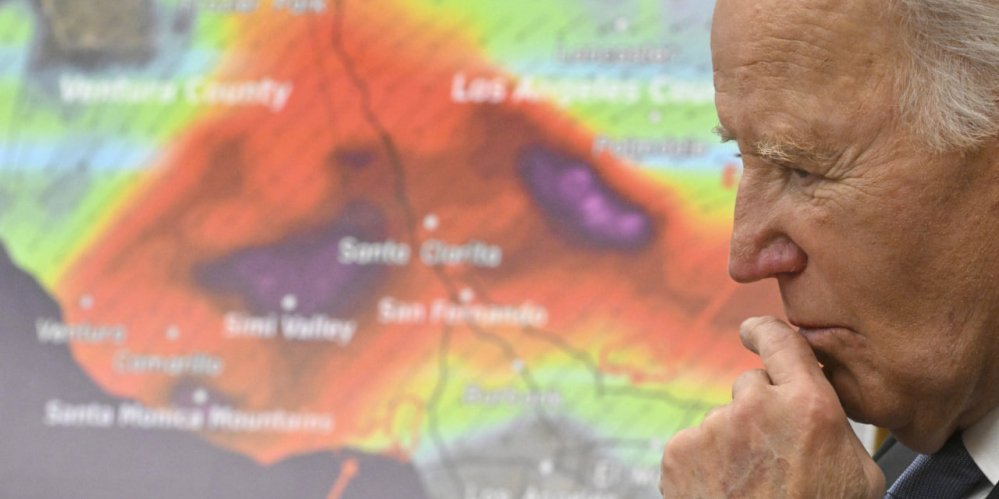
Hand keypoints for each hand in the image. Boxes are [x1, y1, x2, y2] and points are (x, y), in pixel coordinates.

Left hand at [658, 316, 884, 497]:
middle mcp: (755, 406)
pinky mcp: (679, 451)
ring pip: (722, 421)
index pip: (781, 342)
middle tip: (772, 458)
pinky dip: (705, 463)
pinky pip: (695, 444)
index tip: (753, 330)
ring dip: (732, 443)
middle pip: (750, 386)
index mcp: (808, 406)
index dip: (765, 331)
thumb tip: (817, 395)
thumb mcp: (860, 473)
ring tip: (750, 486)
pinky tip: (725, 491)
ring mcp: (713, 428)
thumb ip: (835, 422)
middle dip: (759, 412)